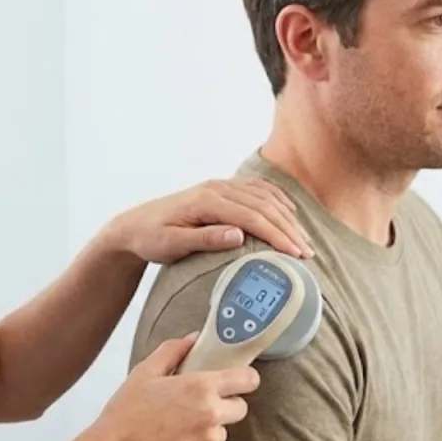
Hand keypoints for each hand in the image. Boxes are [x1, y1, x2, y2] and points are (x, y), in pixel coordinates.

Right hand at [85, 334, 259, 440]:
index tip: (239, 381)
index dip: (245, 379)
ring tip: (177, 431)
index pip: (247, 379)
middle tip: (197, 407)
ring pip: (222, 433)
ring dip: (207, 431)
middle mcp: (211, 415)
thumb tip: (193, 338)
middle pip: (240, 408)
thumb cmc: (125, 415)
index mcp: (200, 387)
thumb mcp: (144, 373)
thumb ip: (173, 351)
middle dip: (225, 406)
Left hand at [107, 178, 312, 263]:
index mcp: (207, 201)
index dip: (277, 235)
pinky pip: (257, 190)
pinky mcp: (222, 190)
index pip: (252, 217)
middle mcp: (217, 188)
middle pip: (264, 206)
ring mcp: (220, 186)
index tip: (295, 254)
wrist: (134, 225)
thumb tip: (238, 236)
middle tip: (307, 253)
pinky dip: (277, 200)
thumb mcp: (172, 244)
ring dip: (287, 217)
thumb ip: (205, 239)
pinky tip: (290, 213)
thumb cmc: (151, 239)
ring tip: (303, 240)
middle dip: (289, 229)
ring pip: (264, 196)